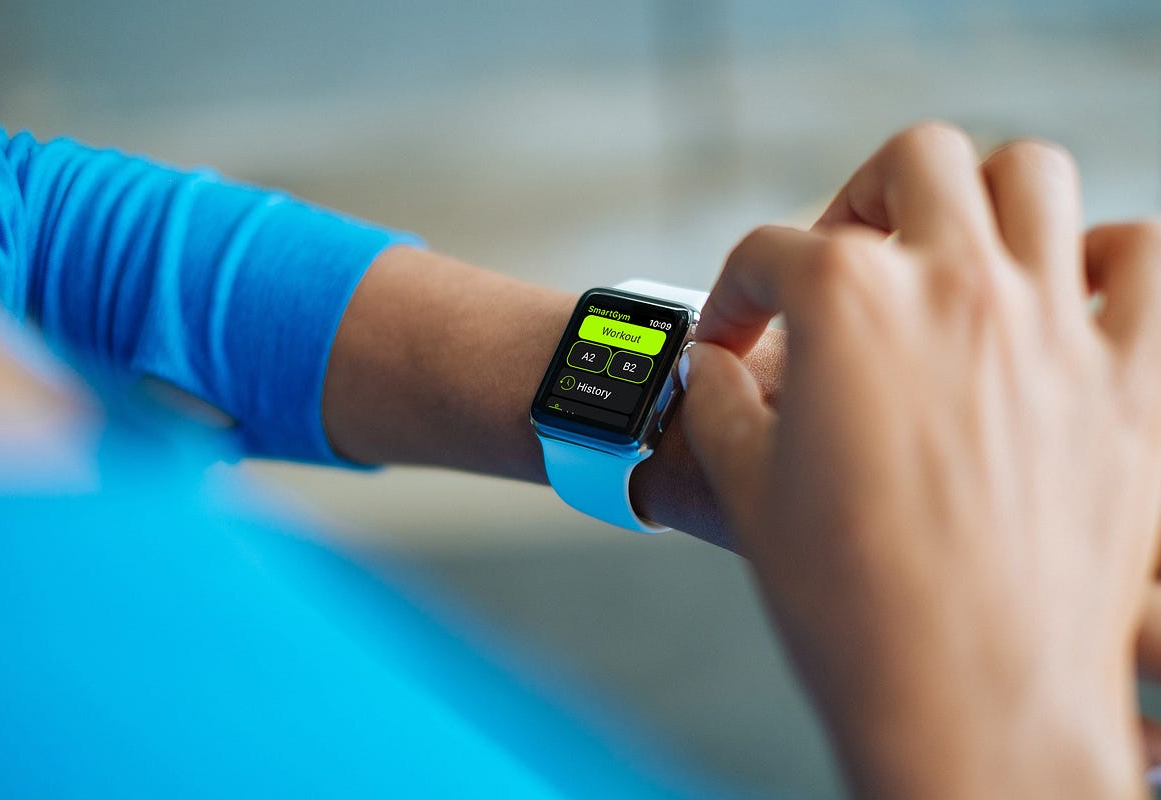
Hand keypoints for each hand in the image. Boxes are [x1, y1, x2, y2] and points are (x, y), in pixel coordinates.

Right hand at [680, 122, 1160, 797]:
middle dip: (863, 196)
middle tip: (847, 257)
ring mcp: (1053, 326)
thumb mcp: (744, 490)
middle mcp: (956, 288)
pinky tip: (1067, 297)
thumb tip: (710, 373)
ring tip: (952, 254)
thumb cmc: (849, 603)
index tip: (732, 339)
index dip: (734, 294)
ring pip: (1034, 175)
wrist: (967, 703)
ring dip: (982, 198)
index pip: (768, 254)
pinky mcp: (1129, 383)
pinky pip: (1149, 262)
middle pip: (915, 160)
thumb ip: (718, 404)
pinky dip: (1111, 258)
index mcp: (846, 306)